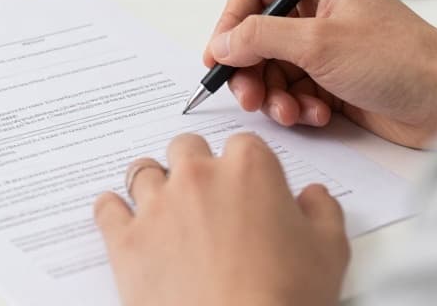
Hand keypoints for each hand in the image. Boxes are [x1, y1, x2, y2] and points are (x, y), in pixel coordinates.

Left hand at [95, 132, 348, 305]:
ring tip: (165, 208)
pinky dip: (113, 211)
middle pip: (187, 148)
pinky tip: (122, 218)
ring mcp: (157, 206)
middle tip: (206, 197)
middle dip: (196, 166)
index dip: (246, 167)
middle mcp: (198, 176)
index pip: (244, 145)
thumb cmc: (284, 298)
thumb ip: (322, 211)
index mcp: (249, 169)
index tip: (248, 186)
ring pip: (143, 171)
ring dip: (154, 184)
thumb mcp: (329, 252)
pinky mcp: (125, 240)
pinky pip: (107, 209)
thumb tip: (314, 197)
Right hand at [203, 0, 436, 148]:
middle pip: (258, 35)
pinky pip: (295, 92)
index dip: (231, 21)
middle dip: (251, 68)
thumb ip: (262, 37)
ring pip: (274, 69)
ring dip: (275, 94)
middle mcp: (321, 11)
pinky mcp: (336, 81)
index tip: (219, 55)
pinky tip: (315, 116)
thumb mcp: (321, 44)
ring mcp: (328, 47)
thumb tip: (223, 42)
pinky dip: (297, 107)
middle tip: (249, 95)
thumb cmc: (403, 61)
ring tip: (289, 112)